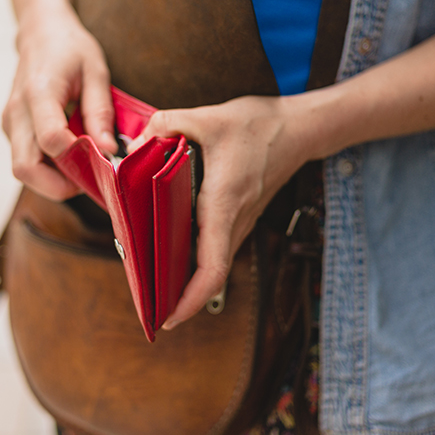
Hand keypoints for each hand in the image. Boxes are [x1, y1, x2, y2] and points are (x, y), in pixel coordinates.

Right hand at [2, 0, 118, 199]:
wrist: (40, 32)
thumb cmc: (70, 48)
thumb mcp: (95, 72)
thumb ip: (100, 112)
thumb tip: (109, 151)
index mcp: (39, 92)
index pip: (51, 140)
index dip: (78, 158)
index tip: (105, 158)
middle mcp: (17, 112)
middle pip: (26, 168)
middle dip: (59, 185)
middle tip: (91, 179)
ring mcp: (9, 123)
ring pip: (23, 170)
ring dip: (53, 180)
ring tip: (84, 168)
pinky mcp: (11, 130)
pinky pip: (25, 160)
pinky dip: (48, 169)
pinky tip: (72, 157)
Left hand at [132, 95, 313, 328]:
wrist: (298, 129)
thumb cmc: (259, 126)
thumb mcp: (207, 117)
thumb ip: (165, 125)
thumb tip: (137, 144)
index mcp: (223, 202)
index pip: (212, 266)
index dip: (191, 299)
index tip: (169, 317)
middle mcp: (234, 220)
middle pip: (209, 274)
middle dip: (179, 298)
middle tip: (147, 308)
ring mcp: (240, 221)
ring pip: (212, 263)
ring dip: (186, 280)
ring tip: (151, 286)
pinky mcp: (239, 216)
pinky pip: (215, 247)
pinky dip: (194, 259)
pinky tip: (168, 253)